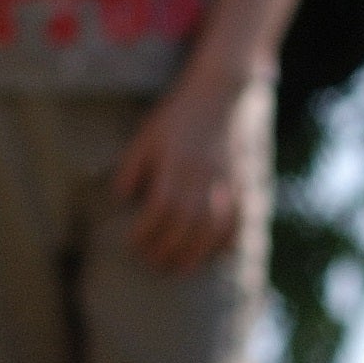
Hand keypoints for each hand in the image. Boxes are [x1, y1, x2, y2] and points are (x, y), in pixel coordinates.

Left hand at [112, 76, 246, 272]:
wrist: (221, 93)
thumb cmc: (177, 115)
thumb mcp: (147, 134)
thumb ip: (133, 165)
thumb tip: (120, 198)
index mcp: (177, 163)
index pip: (161, 207)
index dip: (146, 231)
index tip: (133, 244)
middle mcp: (204, 175)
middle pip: (187, 223)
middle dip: (168, 249)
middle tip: (153, 264)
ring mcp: (227, 180)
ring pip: (214, 226)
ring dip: (196, 253)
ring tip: (179, 269)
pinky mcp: (243, 182)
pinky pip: (239, 217)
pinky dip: (228, 240)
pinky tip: (216, 256)